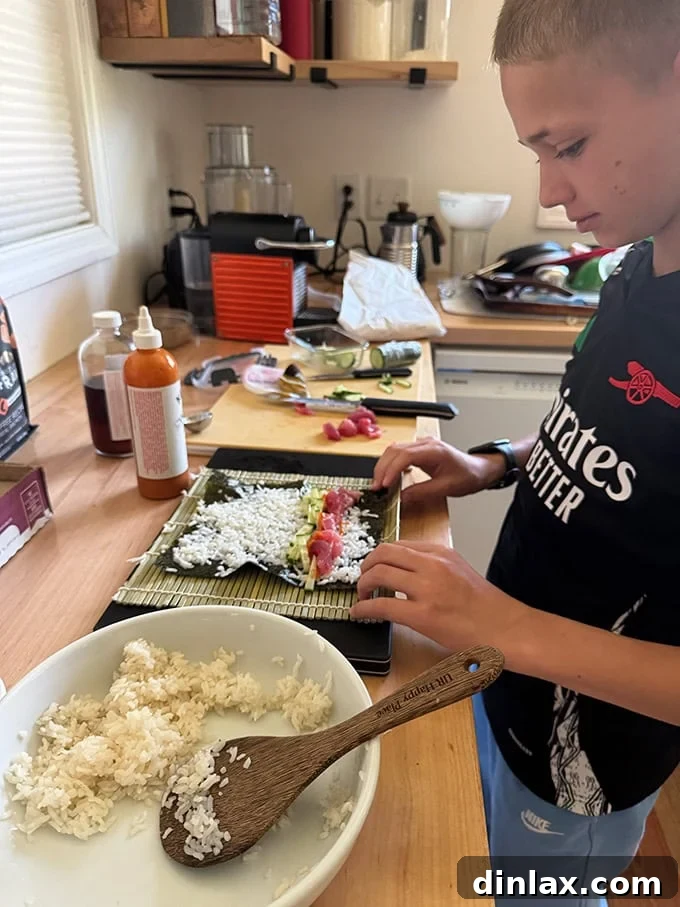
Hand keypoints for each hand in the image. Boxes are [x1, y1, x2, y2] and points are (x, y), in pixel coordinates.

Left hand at [351, 540, 528, 652]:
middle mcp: (433, 565)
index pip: (398, 545)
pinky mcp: (423, 615)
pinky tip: (360, 612)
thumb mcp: (459, 572)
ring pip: (378, 574)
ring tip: (362, 595)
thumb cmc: (486, 607)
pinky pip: (381, 606)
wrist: (507, 629)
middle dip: (365, 566)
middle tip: (362, 579)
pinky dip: (364, 607)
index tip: (373, 566)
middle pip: (383, 553)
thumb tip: (403, 572)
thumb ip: (433, 567)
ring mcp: (427, 589)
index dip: (379, 556)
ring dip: (362, 584)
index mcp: (441, 553)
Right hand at [371, 437, 504, 504]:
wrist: (480, 469)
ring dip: (384, 465)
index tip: (383, 484)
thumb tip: (401, 498)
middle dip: (382, 468)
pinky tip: (389, 476)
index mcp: (434, 450)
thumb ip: (422, 492)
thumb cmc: (468, 476)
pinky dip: (390, 463)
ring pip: (394, 449)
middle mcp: (426, 444)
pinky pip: (400, 452)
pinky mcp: (420, 449)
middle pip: (395, 450)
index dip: (391, 470)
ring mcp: (422, 444)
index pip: (405, 455)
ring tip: (379, 483)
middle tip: (376, 486)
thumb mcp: (446, 488)